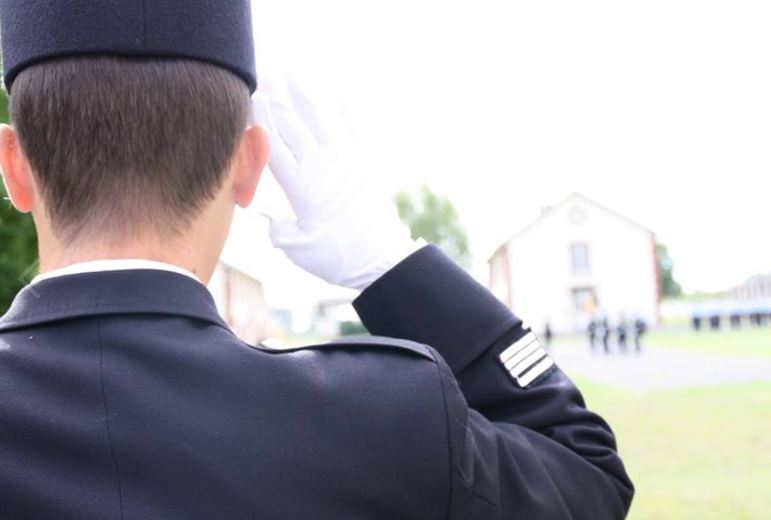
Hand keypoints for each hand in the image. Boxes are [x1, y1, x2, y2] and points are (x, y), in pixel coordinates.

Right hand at [252, 77, 420, 290]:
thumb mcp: (298, 250)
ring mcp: (346, 162)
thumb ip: (279, 230)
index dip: (260, 121)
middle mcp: (322, 168)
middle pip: (293, 127)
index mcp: (301, 187)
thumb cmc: (337, 257)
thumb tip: (268, 216)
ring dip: (305, 98)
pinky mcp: (365, 164)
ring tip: (292, 77)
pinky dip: (346, 111)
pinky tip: (339, 95)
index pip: (273, 147)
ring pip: (321, 121)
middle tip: (263, 80)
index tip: (248, 100)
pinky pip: (354, 130)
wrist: (380, 259)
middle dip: (277, 101)